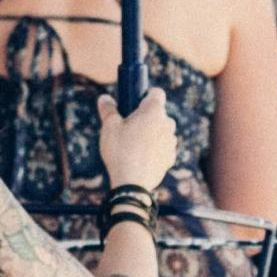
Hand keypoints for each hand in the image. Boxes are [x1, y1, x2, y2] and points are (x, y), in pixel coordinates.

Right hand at [97, 89, 180, 203]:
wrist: (132, 183)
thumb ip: (108, 110)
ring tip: (133, 145)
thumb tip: (104, 98)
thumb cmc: (120, 151)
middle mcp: (168, 124)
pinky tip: (140, 157)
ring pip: (161, 131)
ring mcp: (171, 141)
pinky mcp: (171, 157)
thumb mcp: (109, 127)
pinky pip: (163, 147)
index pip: (157, 93)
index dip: (146, 95)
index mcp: (154, 111)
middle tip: (129, 127)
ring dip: (151, 133)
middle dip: (146, 117)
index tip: (135, 104)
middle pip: (159, 113)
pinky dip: (155, 149)